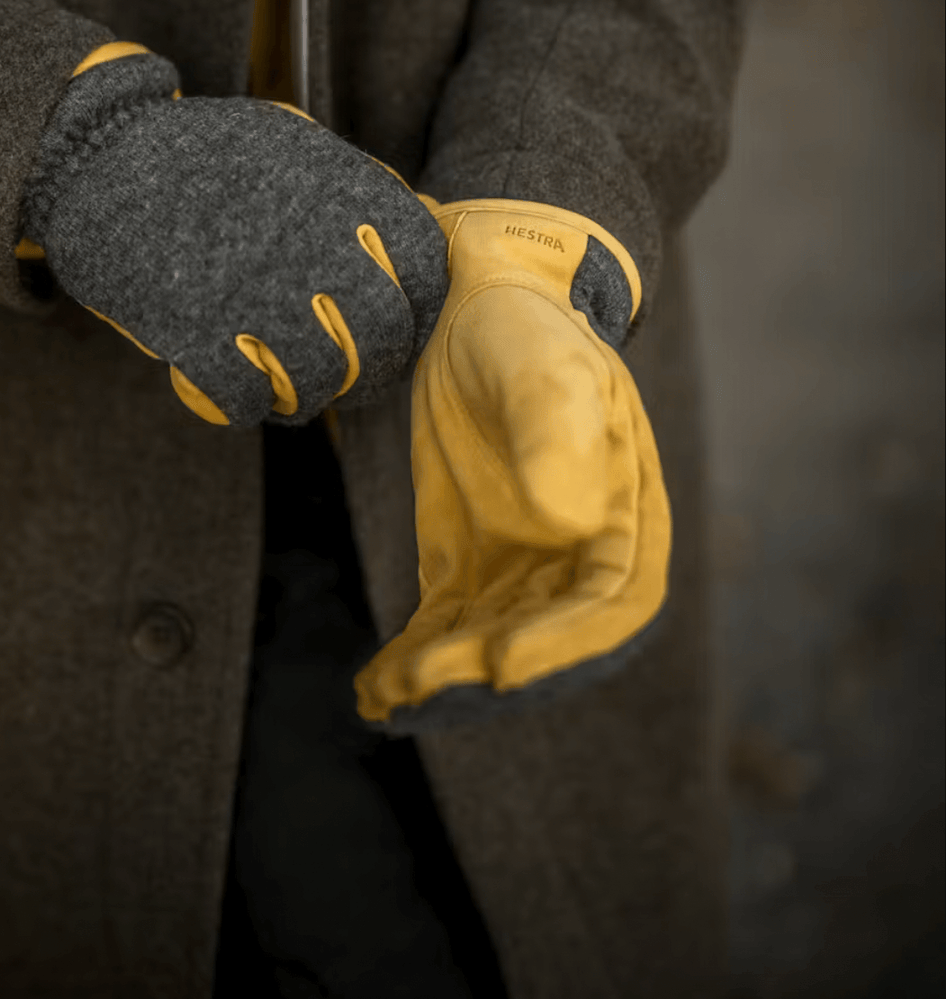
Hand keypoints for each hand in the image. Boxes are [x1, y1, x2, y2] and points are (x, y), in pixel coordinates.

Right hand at [22, 54, 448, 426]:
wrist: (100, 153)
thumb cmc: (205, 152)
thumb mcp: (297, 145)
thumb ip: (356, 191)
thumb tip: (406, 240)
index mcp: (344, 195)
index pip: (426, 271)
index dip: (419, 310)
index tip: (400, 325)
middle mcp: (312, 246)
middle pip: (383, 336)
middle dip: (373, 368)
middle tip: (350, 376)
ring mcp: (254, 293)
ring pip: (318, 381)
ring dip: (307, 395)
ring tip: (289, 387)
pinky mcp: (195, 332)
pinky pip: (246, 401)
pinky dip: (245, 405)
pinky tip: (235, 389)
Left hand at [353, 198, 670, 729]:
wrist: (479, 308)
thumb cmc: (529, 332)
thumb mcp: (545, 366)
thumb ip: (556, 432)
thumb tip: (568, 523)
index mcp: (626, 513)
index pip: (609, 601)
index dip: (563, 643)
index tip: (503, 661)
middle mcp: (579, 554)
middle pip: (544, 636)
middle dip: (486, 669)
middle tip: (425, 681)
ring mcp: (522, 564)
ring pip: (488, 641)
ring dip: (442, 674)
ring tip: (387, 690)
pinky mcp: (468, 562)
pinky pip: (445, 626)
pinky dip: (412, 661)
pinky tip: (372, 687)